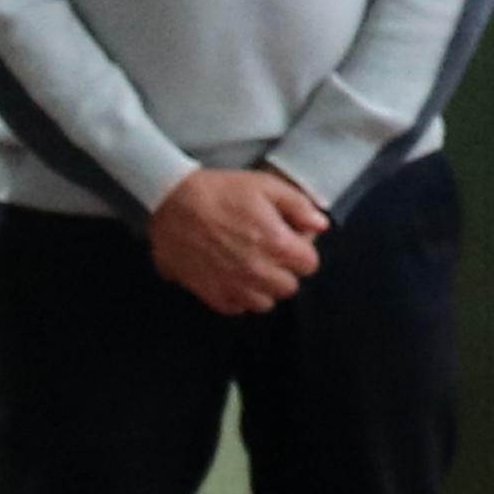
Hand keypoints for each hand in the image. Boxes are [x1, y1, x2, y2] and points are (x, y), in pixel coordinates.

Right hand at [149, 162, 331, 316]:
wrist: (172, 203)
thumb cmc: (221, 191)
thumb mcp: (265, 186)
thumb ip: (299, 206)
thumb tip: (321, 226)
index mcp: (277, 245)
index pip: (310, 265)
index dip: (302, 250)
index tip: (289, 239)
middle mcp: (260, 272)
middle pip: (289, 287)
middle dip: (284, 270)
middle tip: (268, 252)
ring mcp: (235, 287)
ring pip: (265, 302)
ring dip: (262, 287)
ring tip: (250, 265)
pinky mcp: (213, 295)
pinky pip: (238, 308)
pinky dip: (238, 296)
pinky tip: (231, 275)